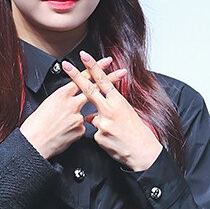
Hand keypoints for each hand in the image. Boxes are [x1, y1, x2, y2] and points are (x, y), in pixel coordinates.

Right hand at [19, 55, 126, 160]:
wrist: (33, 144)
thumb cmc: (35, 125)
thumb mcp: (47, 105)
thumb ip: (63, 100)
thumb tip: (70, 100)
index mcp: (62, 94)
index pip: (82, 77)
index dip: (95, 68)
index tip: (105, 61)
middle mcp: (72, 103)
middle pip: (95, 88)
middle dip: (110, 79)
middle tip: (121, 72)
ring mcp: (78, 117)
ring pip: (85, 113)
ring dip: (75, 117)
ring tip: (61, 123)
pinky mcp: (80, 130)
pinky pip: (81, 127)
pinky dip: (74, 130)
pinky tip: (63, 134)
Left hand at [61, 49, 162, 171]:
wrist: (143, 152)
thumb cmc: (138, 133)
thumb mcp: (128, 113)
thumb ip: (112, 106)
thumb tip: (100, 106)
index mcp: (118, 102)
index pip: (103, 80)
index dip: (93, 67)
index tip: (84, 57)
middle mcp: (109, 110)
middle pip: (89, 90)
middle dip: (76, 76)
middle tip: (66, 66)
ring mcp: (103, 123)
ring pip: (92, 118)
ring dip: (100, 122)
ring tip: (115, 131)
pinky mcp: (98, 136)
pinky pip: (95, 133)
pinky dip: (101, 135)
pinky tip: (112, 139)